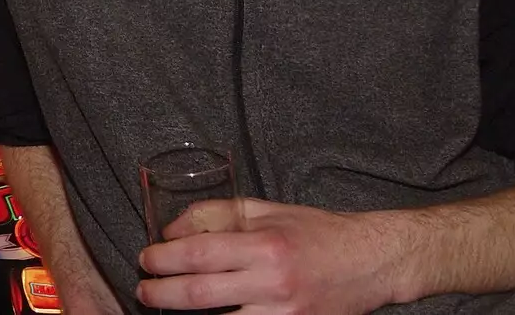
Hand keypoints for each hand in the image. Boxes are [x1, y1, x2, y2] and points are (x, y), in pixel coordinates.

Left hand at [136, 199, 400, 314]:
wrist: (370, 262)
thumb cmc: (315, 231)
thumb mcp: (265, 210)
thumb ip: (216, 214)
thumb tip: (171, 230)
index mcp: (264, 245)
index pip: (198, 254)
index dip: (163, 259)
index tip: (146, 259)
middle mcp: (272, 283)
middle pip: (200, 295)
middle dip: (162, 294)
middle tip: (143, 291)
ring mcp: (284, 314)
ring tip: (164, 307)